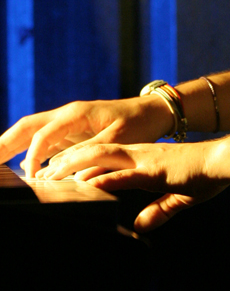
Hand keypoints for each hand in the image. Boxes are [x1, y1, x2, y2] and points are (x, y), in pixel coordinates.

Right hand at [0, 96, 172, 177]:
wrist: (153, 112)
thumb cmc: (139, 124)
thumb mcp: (118, 139)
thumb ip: (92, 153)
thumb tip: (65, 171)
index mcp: (76, 113)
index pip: (42, 134)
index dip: (32, 157)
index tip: (29, 178)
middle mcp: (67, 116)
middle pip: (27, 127)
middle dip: (4, 143)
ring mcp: (67, 124)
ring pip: (31, 133)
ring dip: (11, 146)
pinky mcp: (71, 133)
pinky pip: (43, 142)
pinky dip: (27, 152)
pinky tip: (18, 166)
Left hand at [36, 140, 228, 230]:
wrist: (223, 161)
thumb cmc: (206, 175)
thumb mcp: (178, 197)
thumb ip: (158, 210)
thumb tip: (140, 226)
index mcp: (144, 159)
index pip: (106, 157)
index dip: (82, 162)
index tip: (60, 170)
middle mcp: (140, 154)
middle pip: (97, 151)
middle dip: (70, 160)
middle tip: (45, 171)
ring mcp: (146, 159)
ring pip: (104, 157)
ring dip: (78, 165)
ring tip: (55, 173)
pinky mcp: (154, 170)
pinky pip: (124, 175)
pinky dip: (103, 179)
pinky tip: (87, 185)